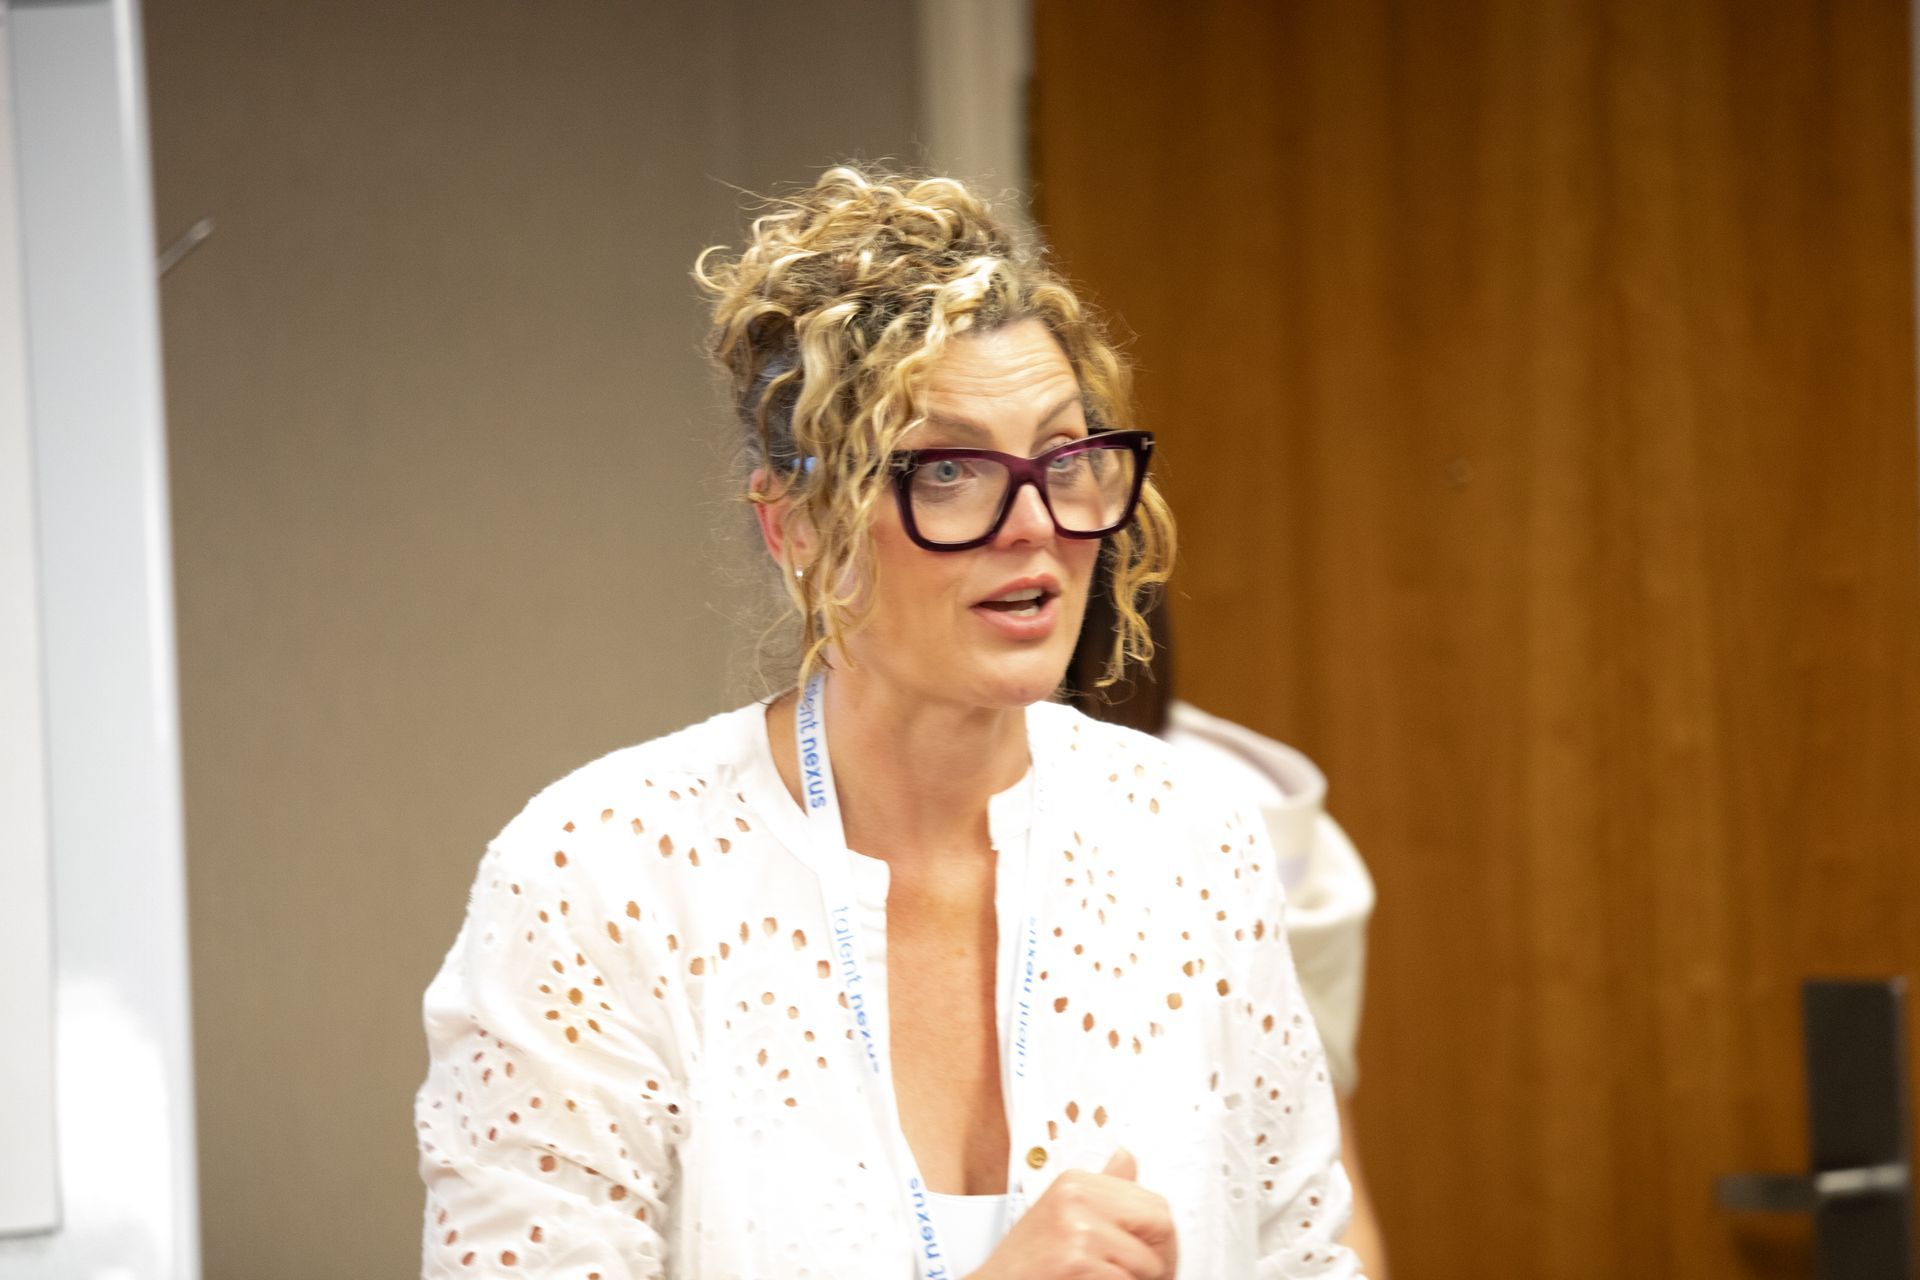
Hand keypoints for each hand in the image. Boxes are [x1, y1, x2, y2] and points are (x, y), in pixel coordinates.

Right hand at [966, 1148, 1177, 1278]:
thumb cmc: (1024, 1264)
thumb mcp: (1061, 1214)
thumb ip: (1101, 1189)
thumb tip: (1126, 1159)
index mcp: (1077, 1181)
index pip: (1152, 1201)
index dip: (1161, 1236)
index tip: (1157, 1254)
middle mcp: (1077, 1197)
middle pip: (1159, 1223)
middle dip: (1161, 1258)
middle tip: (1151, 1278)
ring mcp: (1077, 1228)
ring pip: (1149, 1263)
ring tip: (1106, 1279)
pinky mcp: (1076, 1260)